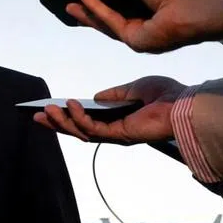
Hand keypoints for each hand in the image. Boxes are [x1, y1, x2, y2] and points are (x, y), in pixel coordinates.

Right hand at [33, 76, 185, 143]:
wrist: (185, 104)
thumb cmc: (167, 95)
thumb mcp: (135, 88)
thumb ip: (115, 94)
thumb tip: (95, 97)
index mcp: (118, 120)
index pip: (87, 121)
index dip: (67, 116)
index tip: (49, 108)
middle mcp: (115, 131)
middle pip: (79, 131)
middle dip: (56, 124)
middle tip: (36, 115)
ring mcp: (117, 135)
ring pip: (81, 133)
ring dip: (62, 122)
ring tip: (46, 111)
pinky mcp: (121, 135)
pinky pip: (94, 129)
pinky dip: (79, 118)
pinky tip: (70, 105)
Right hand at [63, 0, 222, 53]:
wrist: (199, 6)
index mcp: (150, 11)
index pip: (121, 10)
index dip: (102, 3)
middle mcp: (145, 26)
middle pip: (111, 21)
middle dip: (90, 13)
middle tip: (70, 5)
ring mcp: (141, 37)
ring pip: (108, 25)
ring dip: (89, 14)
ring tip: (72, 4)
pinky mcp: (138, 43)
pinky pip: (113, 25)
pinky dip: (98, 12)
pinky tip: (86, 0)